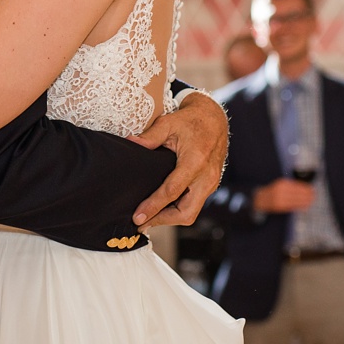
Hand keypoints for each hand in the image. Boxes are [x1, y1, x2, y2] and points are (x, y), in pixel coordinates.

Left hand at [129, 92, 228, 227]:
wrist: (213, 119)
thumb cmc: (191, 120)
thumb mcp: (168, 123)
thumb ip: (149, 137)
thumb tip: (130, 144)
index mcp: (195, 161)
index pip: (172, 192)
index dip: (153, 206)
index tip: (137, 217)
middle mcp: (207, 177)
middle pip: (186, 212)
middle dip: (162, 221)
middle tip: (141, 223)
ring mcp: (211, 183)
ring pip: (191, 212)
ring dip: (170, 218)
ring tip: (148, 218)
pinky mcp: (210, 185)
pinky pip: (194, 205)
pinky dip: (178, 210)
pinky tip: (162, 209)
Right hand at [253, 179, 315, 213]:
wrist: (261, 199)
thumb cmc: (274, 192)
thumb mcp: (281, 185)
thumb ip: (292, 186)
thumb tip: (306, 188)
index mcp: (282, 183)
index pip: (297, 185)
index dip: (306, 188)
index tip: (312, 190)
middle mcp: (281, 190)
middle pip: (297, 192)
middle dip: (307, 194)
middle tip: (314, 196)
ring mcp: (280, 198)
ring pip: (296, 200)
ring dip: (305, 201)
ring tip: (311, 201)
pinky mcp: (279, 206)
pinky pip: (292, 206)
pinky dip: (299, 206)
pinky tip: (305, 206)